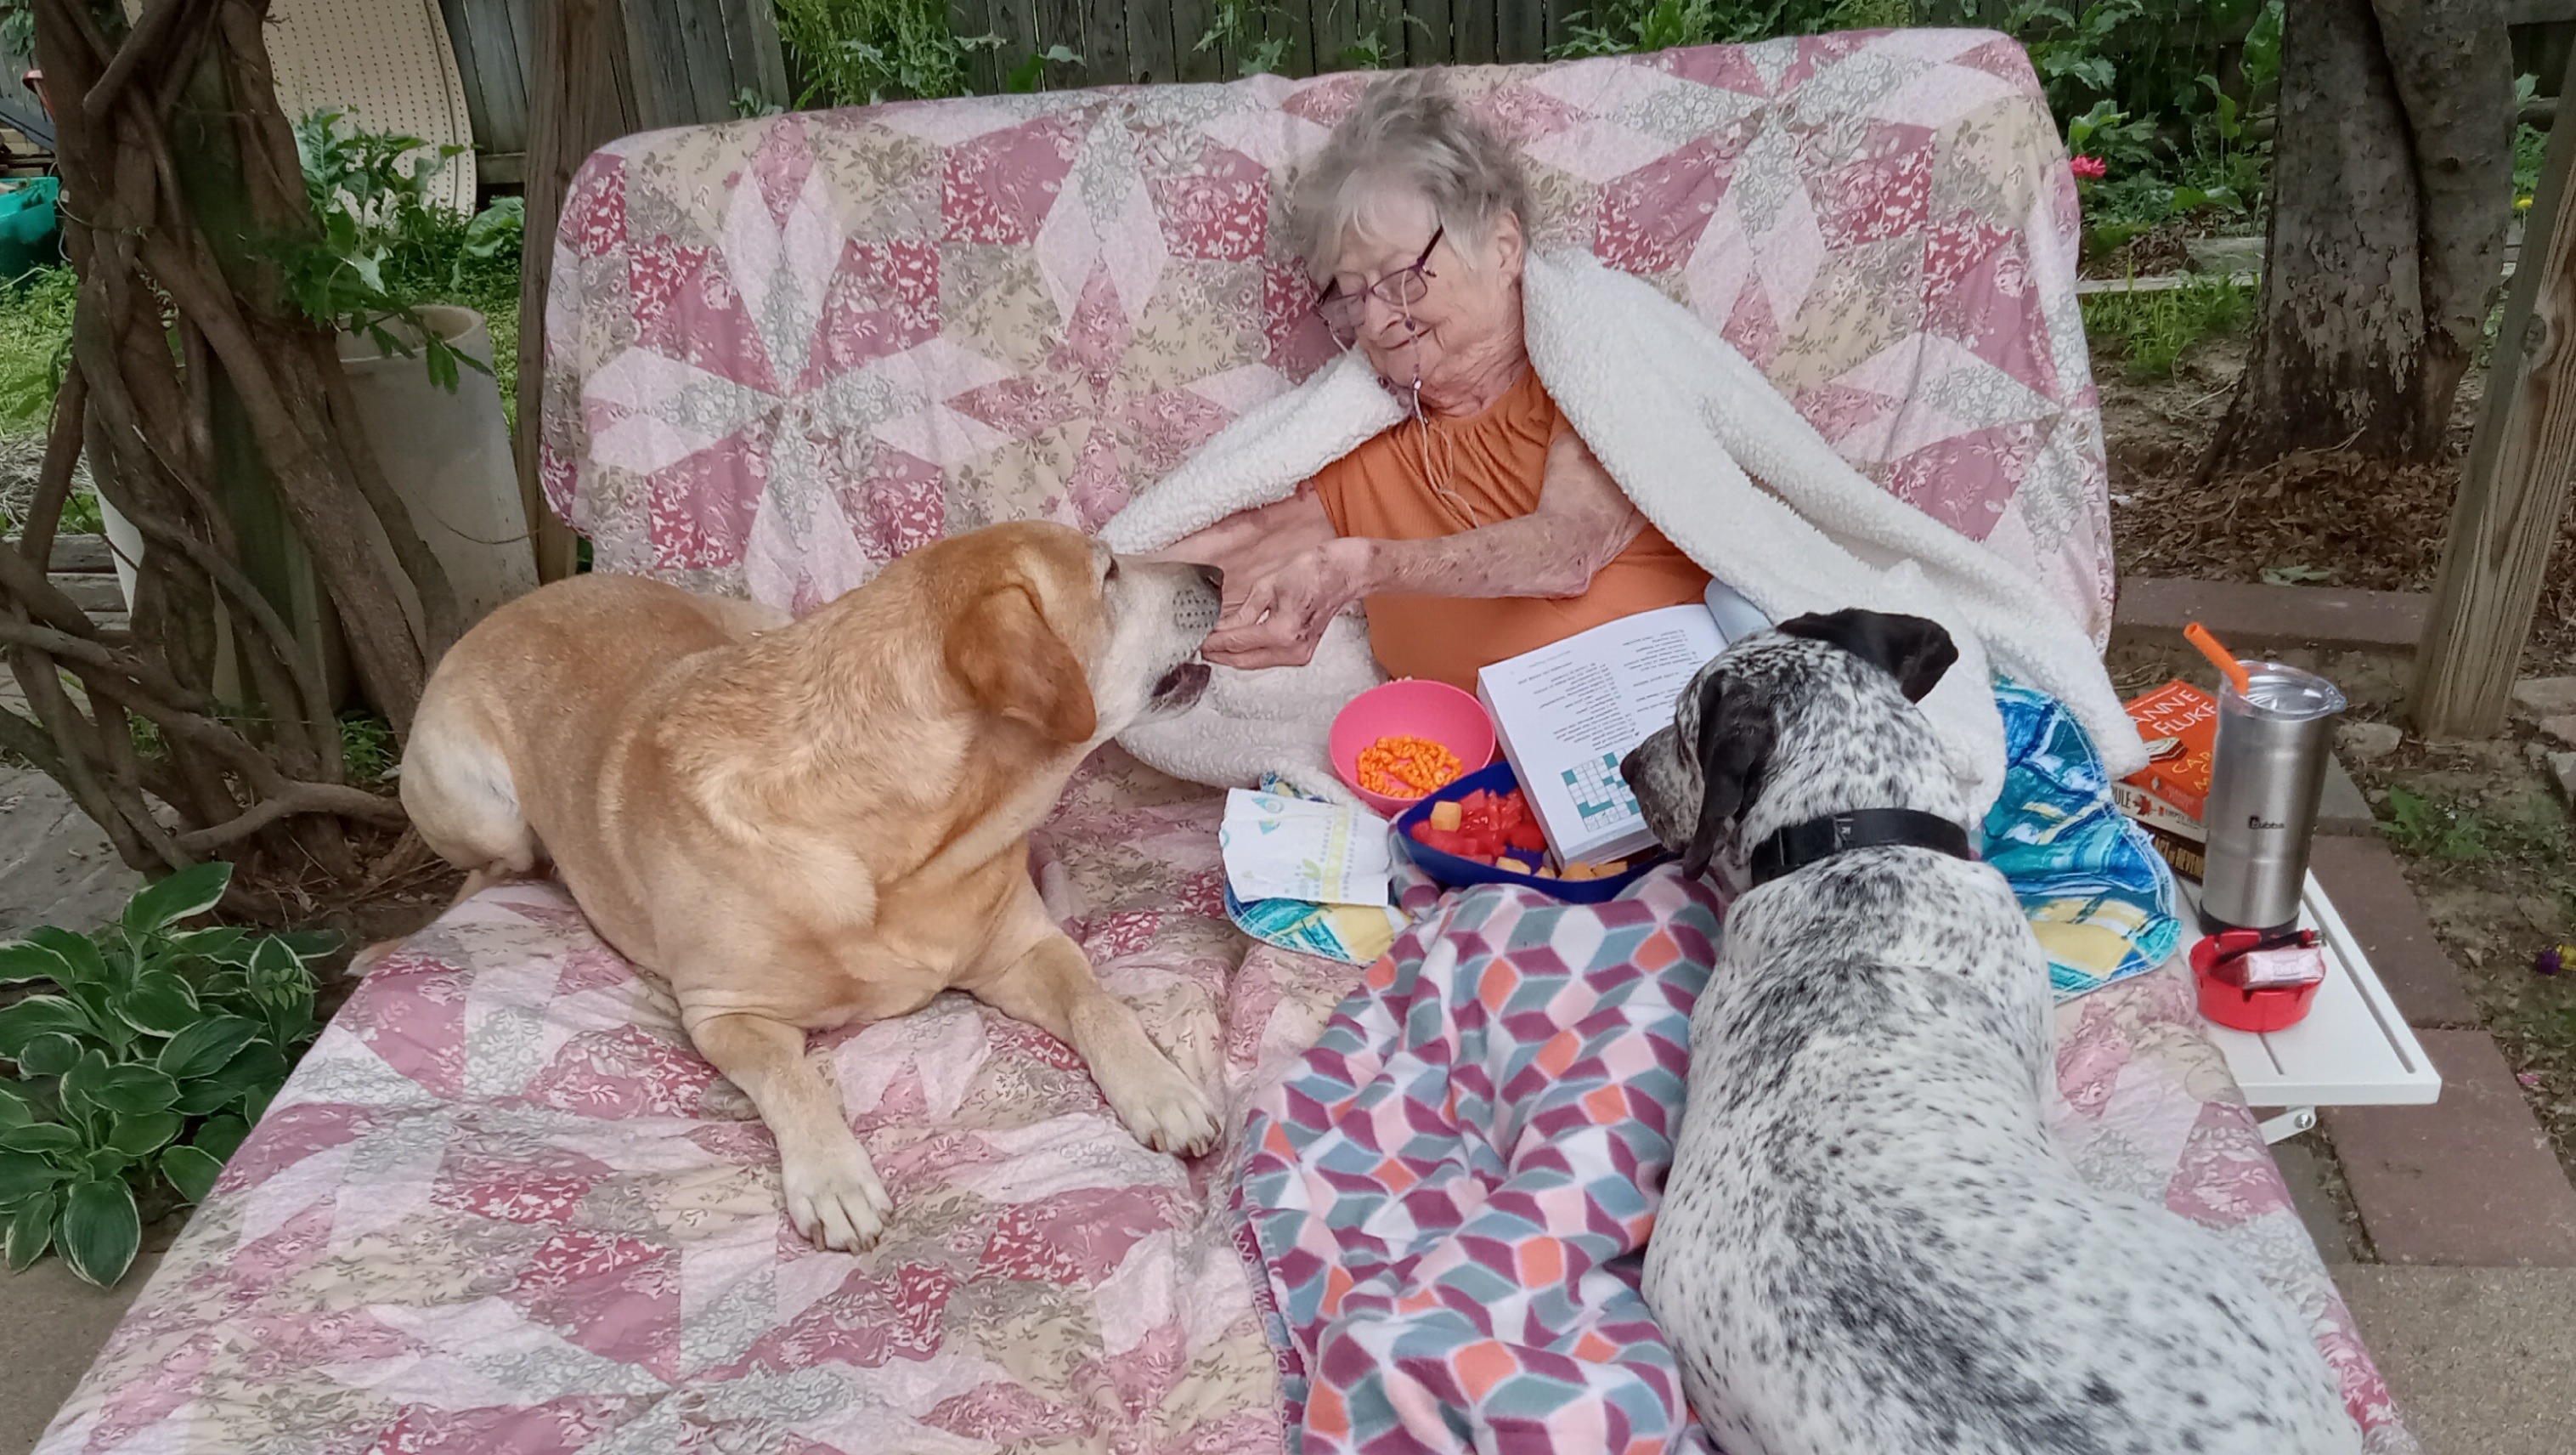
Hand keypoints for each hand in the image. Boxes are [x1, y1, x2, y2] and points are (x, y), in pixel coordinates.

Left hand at [1201, 537, 1371, 669]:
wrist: (1344, 575)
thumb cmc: (1312, 572)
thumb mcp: (1268, 586)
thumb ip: (1243, 611)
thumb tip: (1221, 627)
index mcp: (1281, 631)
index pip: (1236, 642)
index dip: (1213, 642)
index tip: (1197, 639)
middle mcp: (1291, 650)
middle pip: (1243, 661)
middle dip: (1219, 654)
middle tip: (1199, 646)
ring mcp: (1298, 656)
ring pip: (1254, 663)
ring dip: (1233, 656)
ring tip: (1213, 645)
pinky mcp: (1301, 655)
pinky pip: (1267, 659)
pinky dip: (1250, 654)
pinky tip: (1237, 645)